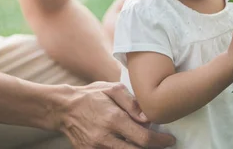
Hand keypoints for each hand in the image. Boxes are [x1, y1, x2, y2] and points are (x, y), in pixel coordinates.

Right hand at [59, 82, 175, 148]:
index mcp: (113, 119)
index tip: (170, 140)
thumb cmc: (91, 96)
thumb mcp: (112, 90)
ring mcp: (96, 148)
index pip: (143, 138)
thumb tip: (149, 118)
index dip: (160, 142)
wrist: (62, 108)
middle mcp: (105, 137)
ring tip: (145, 143)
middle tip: (161, 144)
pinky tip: (129, 144)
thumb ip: (132, 103)